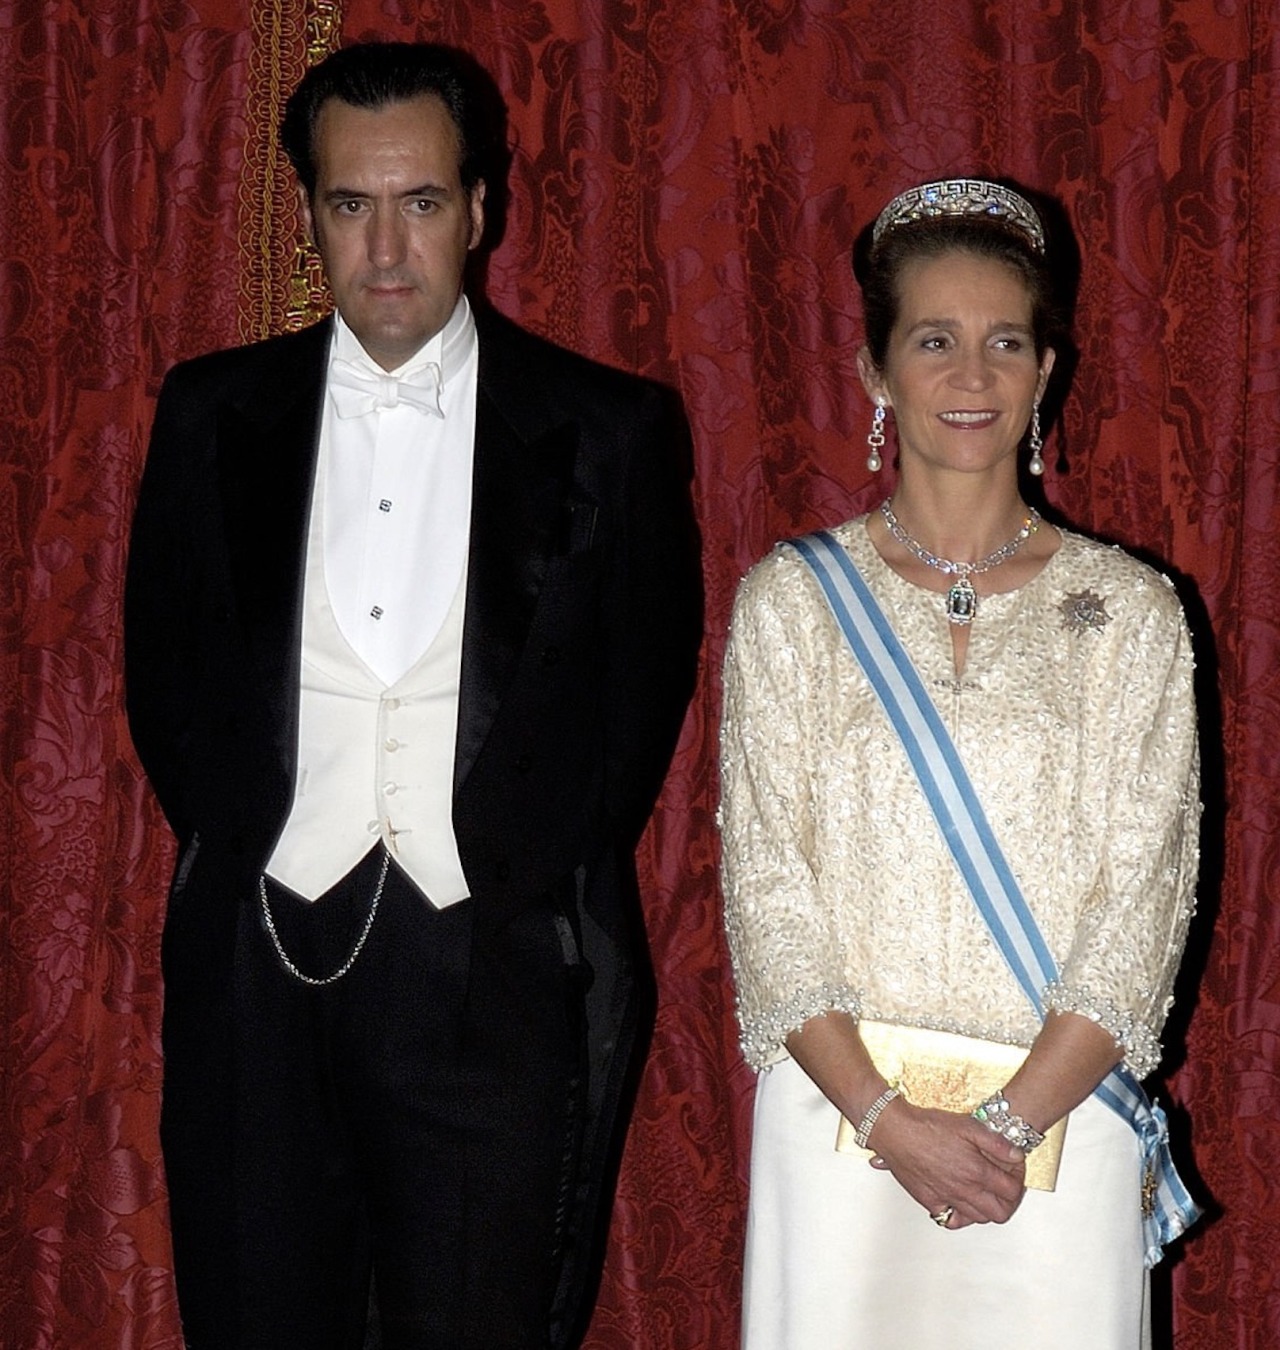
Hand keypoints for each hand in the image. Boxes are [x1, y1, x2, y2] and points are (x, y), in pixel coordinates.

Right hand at [867, 1098, 1026, 1227]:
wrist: (895, 1131)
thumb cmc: (928, 1126)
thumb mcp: (968, 1125)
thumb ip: (997, 1143)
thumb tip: (1016, 1156)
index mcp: (977, 1171)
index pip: (1011, 1191)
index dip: (1018, 1182)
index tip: (1014, 1173)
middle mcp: (964, 1190)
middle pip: (999, 1213)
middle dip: (1008, 1202)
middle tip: (1004, 1188)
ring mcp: (947, 1198)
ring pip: (978, 1218)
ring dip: (986, 1208)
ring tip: (984, 1192)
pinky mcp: (929, 1201)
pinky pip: (951, 1220)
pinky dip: (960, 1216)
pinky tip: (959, 1201)